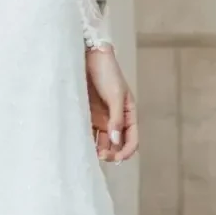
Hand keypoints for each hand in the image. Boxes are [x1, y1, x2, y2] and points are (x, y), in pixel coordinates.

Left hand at [85, 43, 137, 164]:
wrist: (89, 56)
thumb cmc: (106, 72)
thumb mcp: (115, 95)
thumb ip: (116, 119)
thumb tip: (116, 142)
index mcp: (129, 114)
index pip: (132, 140)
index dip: (126, 152)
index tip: (116, 158)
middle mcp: (117, 119)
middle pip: (117, 144)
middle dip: (112, 153)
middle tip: (101, 156)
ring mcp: (102, 118)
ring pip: (103, 141)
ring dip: (100, 150)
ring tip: (90, 154)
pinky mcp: (88, 115)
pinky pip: (90, 133)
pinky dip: (88, 141)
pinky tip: (82, 145)